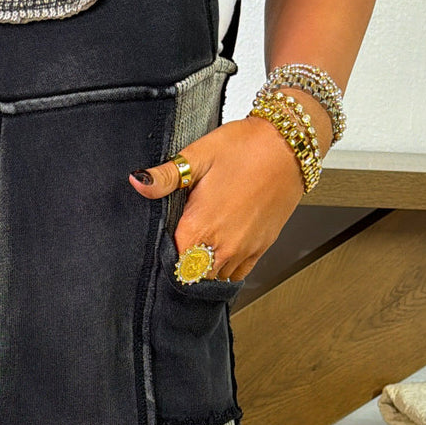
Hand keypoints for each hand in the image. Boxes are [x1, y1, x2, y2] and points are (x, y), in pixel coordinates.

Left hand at [128, 114, 311, 280]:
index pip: (172, 264)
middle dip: (182, 271)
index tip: (161, 251)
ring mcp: (244, 249)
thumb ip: (165, 176)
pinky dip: (226, 271)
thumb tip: (137, 182)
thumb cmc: (246, 147)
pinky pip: (239, 274)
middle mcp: (223, 245)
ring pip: (216, 278)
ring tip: (196, 255)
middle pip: (193, 277)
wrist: (288, 145)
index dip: (164, 261)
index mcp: (200, 226)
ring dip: (204, 272)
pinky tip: (218, 257)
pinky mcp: (261, 246)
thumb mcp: (198, 155)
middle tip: (177, 254)